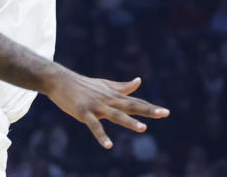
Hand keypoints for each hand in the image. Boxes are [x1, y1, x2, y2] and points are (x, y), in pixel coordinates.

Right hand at [45, 70, 168, 148]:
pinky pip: (95, 126)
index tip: (165, 112)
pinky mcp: (84, 113)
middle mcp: (109, 100)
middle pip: (132, 106)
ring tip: (143, 129)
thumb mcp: (106, 85)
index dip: (150, 107)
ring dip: (130, 122)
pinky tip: (109, 145)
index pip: (135, 102)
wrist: (61, 81)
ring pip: (117, 115)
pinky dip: (102, 136)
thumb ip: (123, 87)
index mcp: (114, 95)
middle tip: (164, 113)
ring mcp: (97, 106)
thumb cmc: (84, 85)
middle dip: (148, 110)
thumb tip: (139, 81)